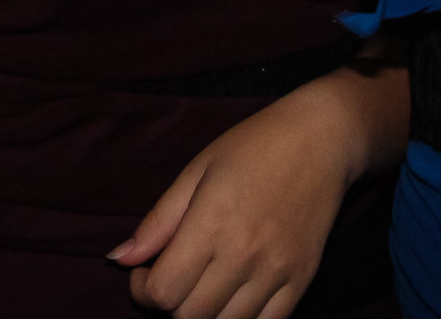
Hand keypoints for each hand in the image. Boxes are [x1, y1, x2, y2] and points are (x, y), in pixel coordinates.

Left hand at [108, 85, 354, 318]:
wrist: (321, 139)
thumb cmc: (253, 147)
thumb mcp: (196, 171)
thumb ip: (157, 222)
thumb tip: (118, 260)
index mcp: (212, 223)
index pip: (163, 292)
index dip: (143, 290)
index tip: (145, 270)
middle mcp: (245, 255)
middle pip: (189, 317)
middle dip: (168, 303)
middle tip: (171, 275)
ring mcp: (277, 272)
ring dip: (203, 314)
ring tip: (200, 284)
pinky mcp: (301, 281)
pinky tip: (230, 295)